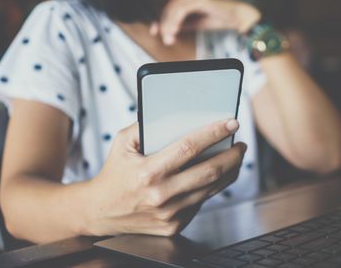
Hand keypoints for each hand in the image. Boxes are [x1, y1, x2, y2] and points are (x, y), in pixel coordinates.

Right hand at [83, 119, 245, 236]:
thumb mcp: (123, 143)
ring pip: (211, 188)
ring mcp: (169, 213)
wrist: (100, 212)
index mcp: (148, 171)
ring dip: (229, 171)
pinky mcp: (174, 225)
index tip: (231, 123)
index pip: (189, 147)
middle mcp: (161, 195)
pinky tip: (216, 174)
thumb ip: (146, 125)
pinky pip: (201, 202)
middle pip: (209, 171)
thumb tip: (177, 113)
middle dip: (232, 155)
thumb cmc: (115, 172)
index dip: (213, 134)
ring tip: (235, 156)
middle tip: (241, 144)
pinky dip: (212, 187)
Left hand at [150, 0, 260, 44]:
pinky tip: (176, 31)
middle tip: (165, 39)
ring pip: (173, 9)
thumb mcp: (194, 23)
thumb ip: (179, 25)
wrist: (237, 16)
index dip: (160, 20)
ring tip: (169, 37)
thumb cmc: (218, 18)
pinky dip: (176, 21)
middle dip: (165, 25)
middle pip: (169, 8)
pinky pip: (182, 10)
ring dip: (169, 25)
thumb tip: (163, 31)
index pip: (168, 7)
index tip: (154, 32)